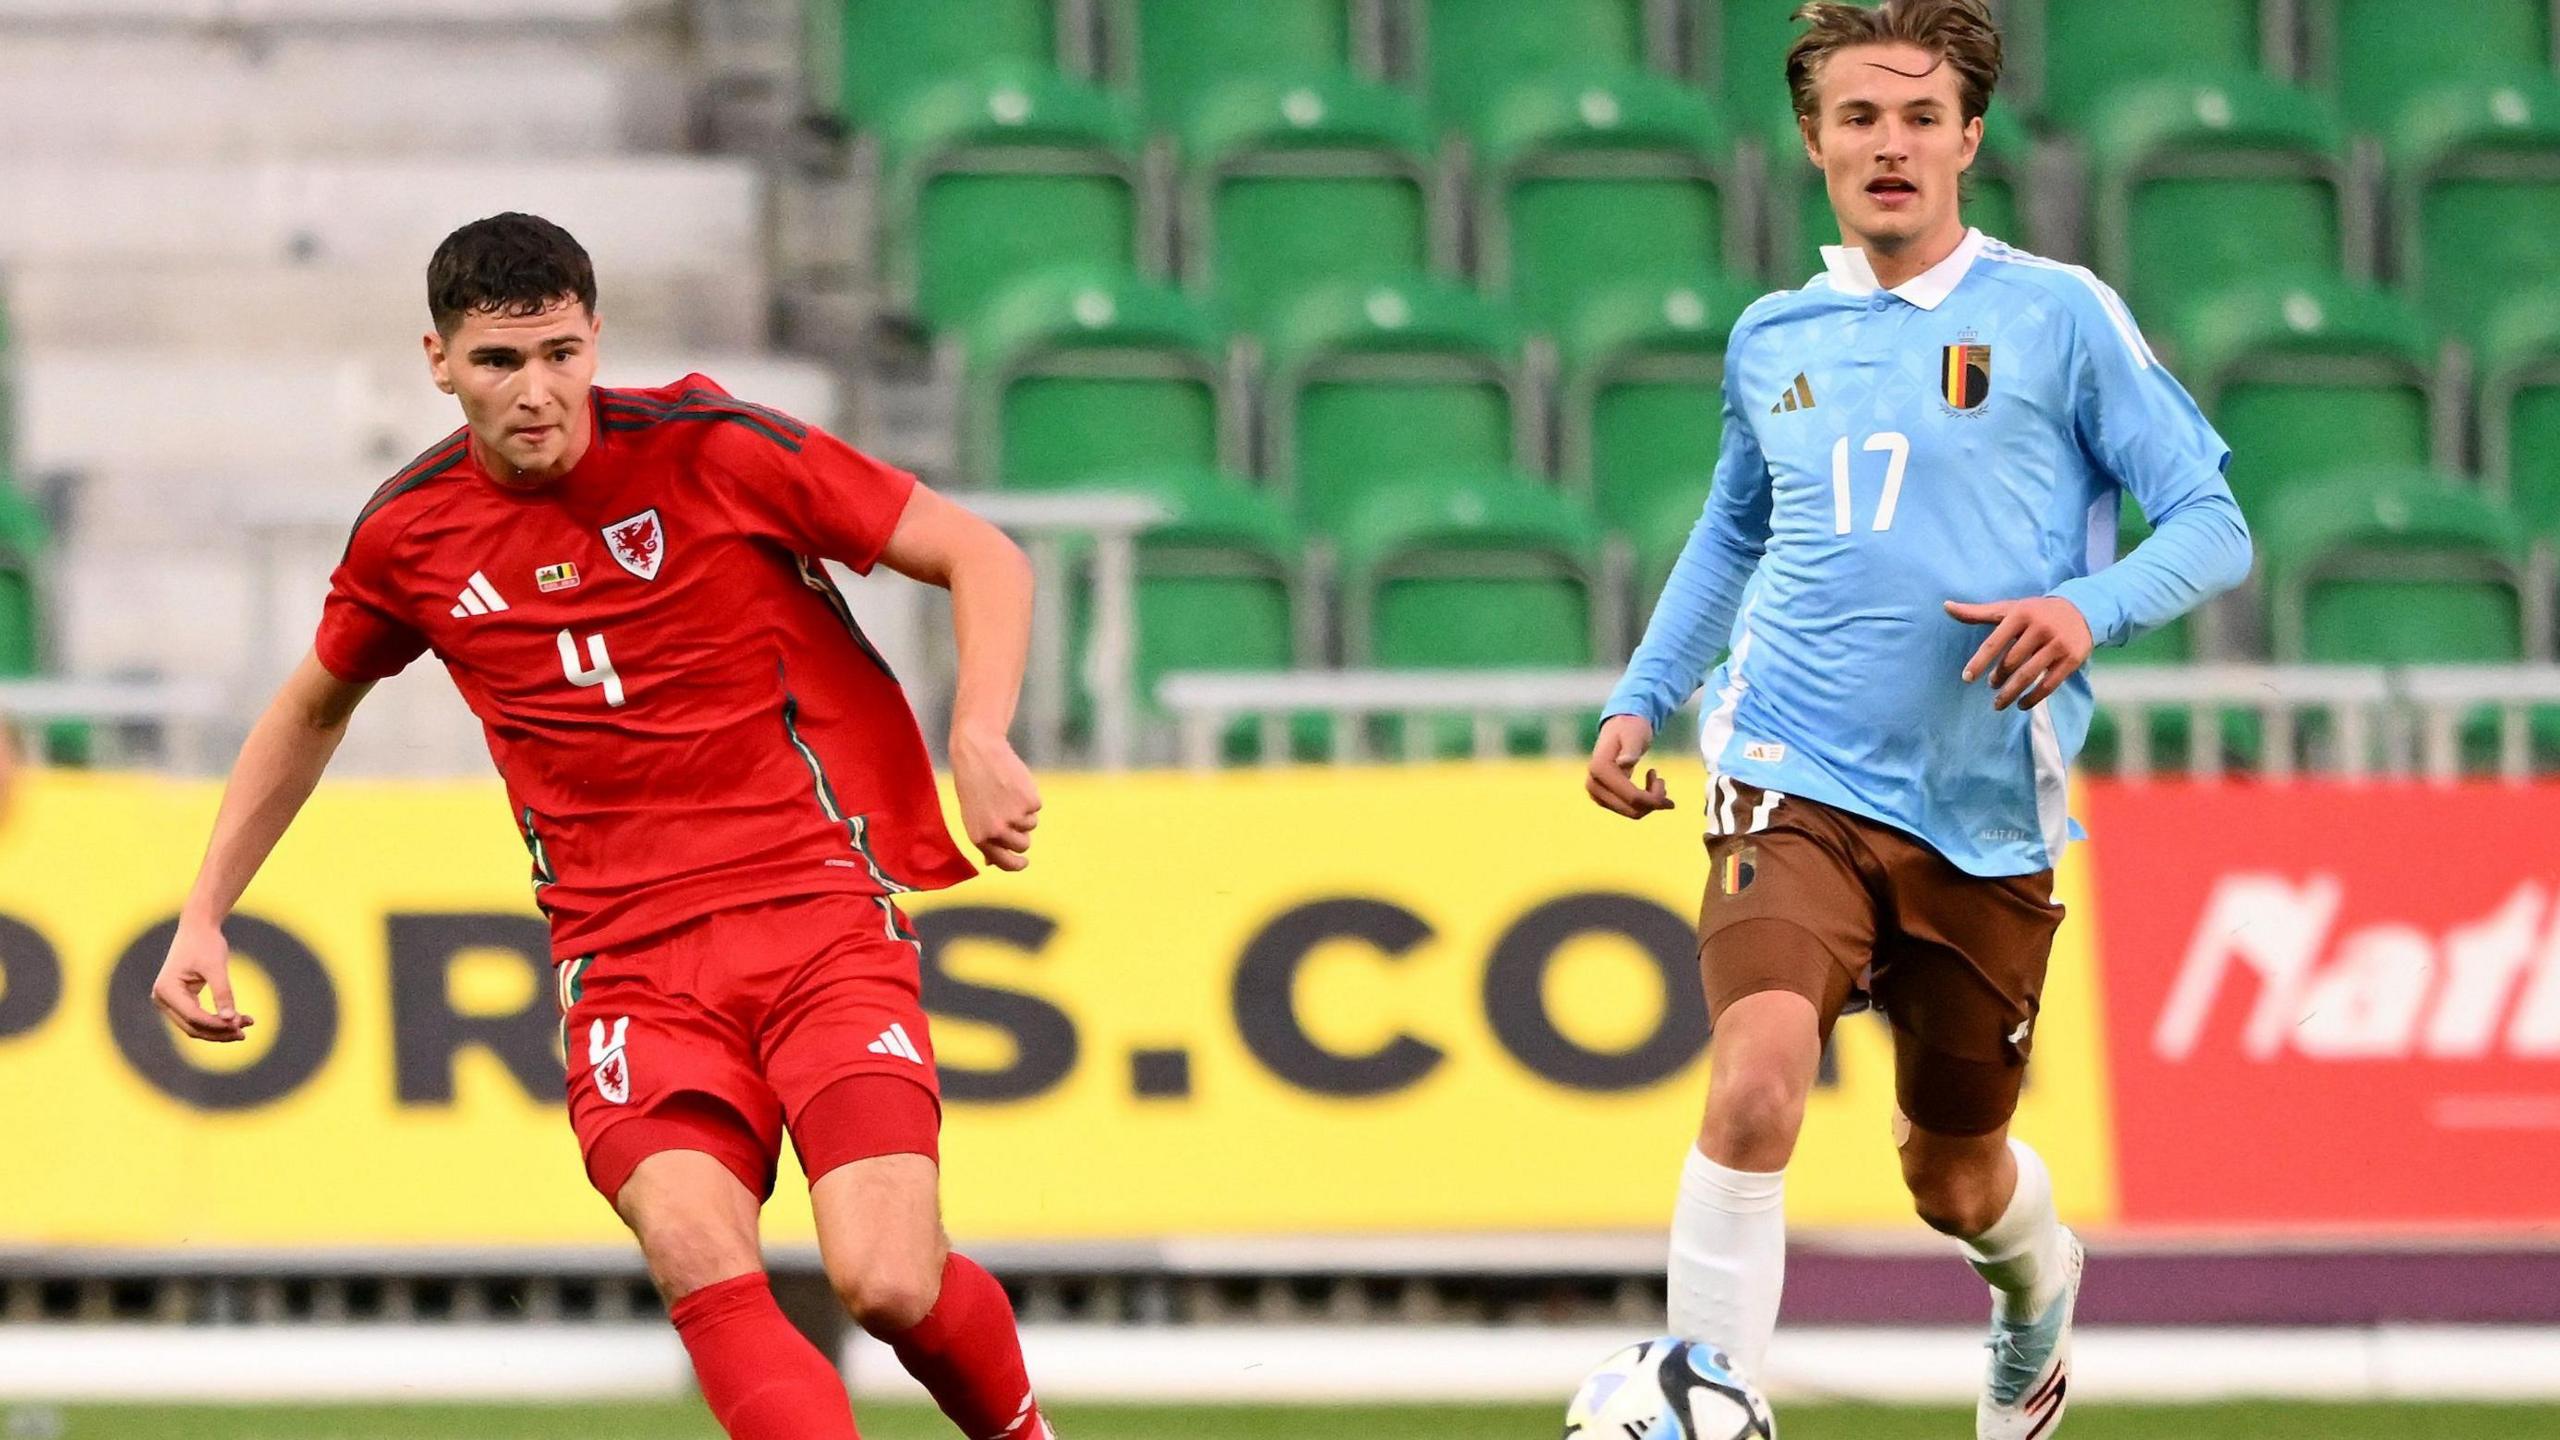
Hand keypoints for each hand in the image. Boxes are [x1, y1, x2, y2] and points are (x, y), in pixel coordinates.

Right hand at [152, 918, 254, 1042]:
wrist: (198, 928)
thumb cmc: (206, 943)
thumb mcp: (216, 967)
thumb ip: (223, 992)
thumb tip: (230, 1020)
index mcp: (166, 990)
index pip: (193, 1016)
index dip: (217, 1024)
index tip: (239, 1024)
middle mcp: (162, 999)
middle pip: (192, 1026)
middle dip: (219, 1032)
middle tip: (244, 1034)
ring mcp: (169, 1002)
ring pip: (195, 1026)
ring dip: (219, 1029)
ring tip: (245, 1029)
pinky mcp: (179, 1001)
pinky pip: (197, 1017)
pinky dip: (216, 1020)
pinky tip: (237, 1021)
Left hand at [950, 727, 1039, 871]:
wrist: (979, 753)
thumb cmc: (973, 784)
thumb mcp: (971, 816)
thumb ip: (983, 840)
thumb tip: (991, 863)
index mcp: (980, 838)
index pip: (1005, 863)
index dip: (1017, 864)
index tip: (1024, 863)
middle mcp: (997, 831)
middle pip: (1023, 844)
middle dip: (1022, 833)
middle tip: (1011, 814)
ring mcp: (1015, 817)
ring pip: (1031, 824)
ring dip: (1024, 812)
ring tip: (1006, 793)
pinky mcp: (1030, 802)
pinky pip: (1036, 807)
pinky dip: (1029, 796)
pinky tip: (1013, 784)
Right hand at [1586, 714, 1674, 818]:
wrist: (1619, 728)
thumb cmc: (1629, 728)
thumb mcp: (1634, 735)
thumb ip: (1630, 749)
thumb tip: (1624, 763)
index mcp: (1599, 769)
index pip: (1632, 797)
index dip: (1654, 798)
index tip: (1663, 780)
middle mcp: (1593, 785)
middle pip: (1632, 809)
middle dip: (1654, 801)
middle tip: (1662, 780)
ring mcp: (1596, 794)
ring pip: (1632, 813)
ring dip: (1650, 802)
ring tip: (1658, 779)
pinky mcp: (1602, 798)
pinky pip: (1629, 809)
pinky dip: (1644, 802)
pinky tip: (1650, 783)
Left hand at [1944, 596, 2093, 710]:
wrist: (2081, 610)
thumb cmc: (2035, 612)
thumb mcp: (2008, 609)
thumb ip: (1977, 612)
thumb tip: (1946, 606)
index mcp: (2020, 614)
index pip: (1994, 643)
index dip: (1979, 662)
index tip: (1967, 679)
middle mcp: (2040, 627)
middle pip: (2011, 661)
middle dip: (1998, 678)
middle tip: (1991, 686)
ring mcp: (2057, 643)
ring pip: (2028, 674)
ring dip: (2011, 693)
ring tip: (1999, 702)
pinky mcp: (2072, 658)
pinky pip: (2049, 684)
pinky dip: (2033, 698)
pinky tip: (2022, 705)